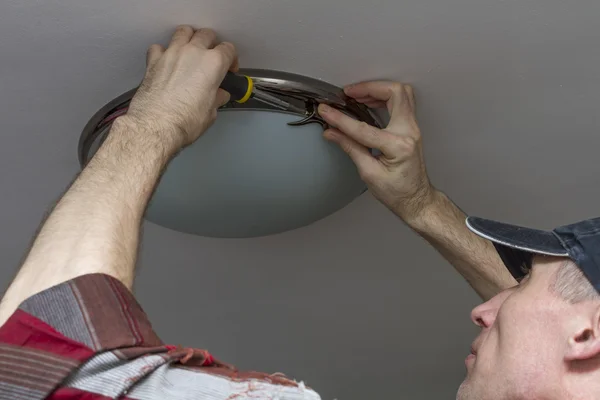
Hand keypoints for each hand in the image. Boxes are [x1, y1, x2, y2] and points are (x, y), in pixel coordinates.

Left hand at [125, 26, 237, 150]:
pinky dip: (164, 51)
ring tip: (190, 50)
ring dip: (189, 38)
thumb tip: (218, 96)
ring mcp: (172, 53)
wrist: (156, 125)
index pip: (228, 50)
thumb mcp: (210, 113)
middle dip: (212, 44)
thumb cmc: (185, 121)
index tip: (229, 69)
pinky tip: (166, 61)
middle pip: (207, 35)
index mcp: (213, 64)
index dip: (232, 60)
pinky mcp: (154, 60)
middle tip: (211, 57)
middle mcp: (193, 52)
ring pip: (183, 32)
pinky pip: (159, 47)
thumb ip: (216, 99)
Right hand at [317, 81, 433, 221]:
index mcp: (398, 147)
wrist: (416, 199)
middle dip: (370, 88)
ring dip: (378, 90)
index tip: (327, 111)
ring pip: (401, 94)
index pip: (364, 128)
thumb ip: (350, 148)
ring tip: (357, 95)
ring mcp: (413, 129)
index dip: (341, 119)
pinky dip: (385, 97)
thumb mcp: (369, 173)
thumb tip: (332, 133)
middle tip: (349, 92)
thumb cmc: (398, 193)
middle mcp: (409, 133)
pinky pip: (402, 103)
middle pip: (395, 93)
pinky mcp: (411, 129)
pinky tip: (370, 102)